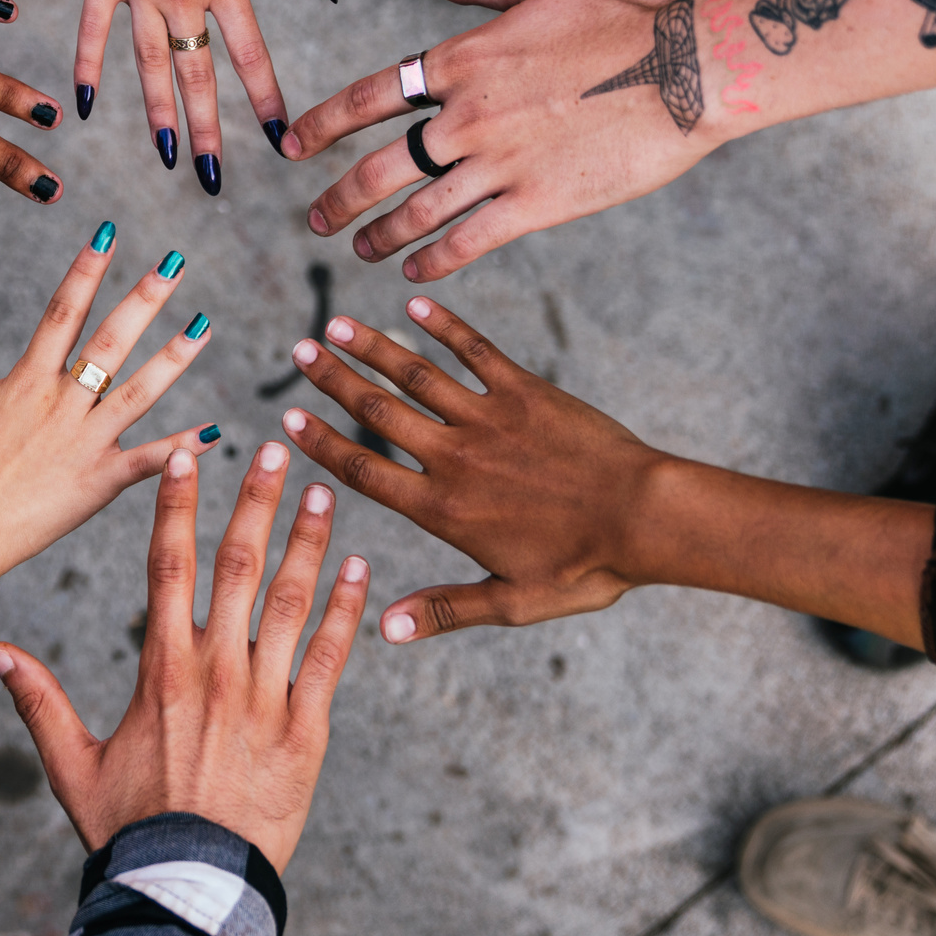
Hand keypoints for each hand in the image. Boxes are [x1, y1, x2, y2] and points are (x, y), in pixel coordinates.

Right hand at [0, 225, 220, 584]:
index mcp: (26, 380)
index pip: (62, 312)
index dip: (87, 270)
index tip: (110, 232)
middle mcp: (60, 405)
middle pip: (109, 342)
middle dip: (144, 299)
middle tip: (175, 263)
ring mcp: (83, 443)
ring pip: (138, 392)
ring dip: (174, 357)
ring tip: (206, 324)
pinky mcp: (98, 482)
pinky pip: (146, 461)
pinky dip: (180, 448)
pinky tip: (213, 431)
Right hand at [0, 442, 367, 870]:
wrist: (187, 887)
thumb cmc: (129, 827)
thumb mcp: (71, 763)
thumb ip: (37, 699)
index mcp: (160, 669)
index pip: (169, 567)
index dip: (177, 508)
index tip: (187, 459)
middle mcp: (214, 670)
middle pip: (238, 567)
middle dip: (257, 504)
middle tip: (276, 453)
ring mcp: (264, 697)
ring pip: (291, 601)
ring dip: (309, 541)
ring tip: (323, 493)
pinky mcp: (305, 729)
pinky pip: (331, 657)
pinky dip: (347, 608)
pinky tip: (359, 566)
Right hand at [77, 0, 332, 186]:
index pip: (252, 54)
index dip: (266, 100)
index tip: (279, 139)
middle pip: (198, 75)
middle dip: (208, 130)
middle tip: (215, 177)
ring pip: (149, 64)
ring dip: (157, 114)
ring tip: (166, 157)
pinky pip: (92, 28)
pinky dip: (86, 66)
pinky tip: (82, 105)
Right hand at [278, 297, 662, 642]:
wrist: (646, 517)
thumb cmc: (584, 568)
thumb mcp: (512, 603)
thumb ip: (444, 609)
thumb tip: (384, 630)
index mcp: (444, 511)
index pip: (364, 472)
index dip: (321, 443)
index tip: (288, 419)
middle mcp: (455, 458)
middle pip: (377, 413)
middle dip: (333, 381)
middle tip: (299, 352)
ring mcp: (489, 419)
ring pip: (416, 375)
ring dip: (372, 347)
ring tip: (336, 324)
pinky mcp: (526, 392)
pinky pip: (475, 351)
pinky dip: (443, 326)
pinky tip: (414, 305)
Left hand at [281, 0, 730, 281]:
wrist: (690, 67)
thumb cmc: (622, 17)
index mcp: (460, 59)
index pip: (367, 97)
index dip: (321, 125)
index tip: (292, 146)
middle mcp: (466, 116)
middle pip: (377, 167)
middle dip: (337, 199)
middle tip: (316, 220)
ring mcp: (499, 164)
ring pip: (415, 212)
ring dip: (379, 236)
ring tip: (360, 249)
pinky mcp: (537, 204)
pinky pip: (467, 241)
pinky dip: (433, 260)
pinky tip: (416, 272)